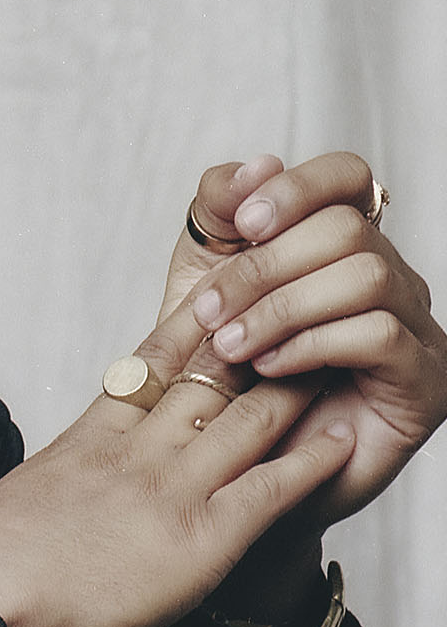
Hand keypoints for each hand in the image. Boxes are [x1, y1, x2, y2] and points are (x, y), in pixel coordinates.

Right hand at [0, 299, 355, 626]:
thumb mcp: (27, 492)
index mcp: (90, 436)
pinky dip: (309, 463)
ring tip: (326, 365)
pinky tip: (338, 440)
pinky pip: (268, 490)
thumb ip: (65, 472)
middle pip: (204, 383)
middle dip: (251, 347)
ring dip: (291, 392)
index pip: (148, 365)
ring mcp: (170, 489)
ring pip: (245, 423)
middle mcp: (136, 451)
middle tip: (288, 315)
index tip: (215, 299)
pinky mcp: (200, 538)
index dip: (188, 329)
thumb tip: (70, 474)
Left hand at [182, 152, 445, 529]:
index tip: (245, 223)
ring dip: (281, 307)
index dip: (298, 188)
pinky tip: (267, 368)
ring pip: (364, 276)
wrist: (229, 462)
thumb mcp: (201, 275)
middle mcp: (390, 277)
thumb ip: (222, 212)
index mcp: (341, 242)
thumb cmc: (219, 365)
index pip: (348, 177)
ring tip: (229, 346)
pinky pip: (377, 335)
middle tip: (208, 310)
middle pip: (348, 228)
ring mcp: (417, 329)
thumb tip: (258, 164)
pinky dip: (309, 344)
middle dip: (265, 266)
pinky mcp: (426, 383)